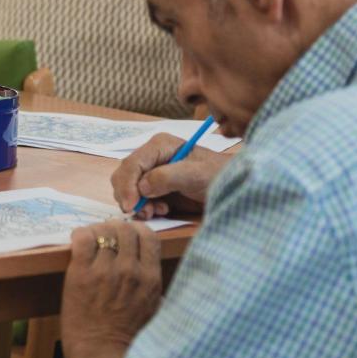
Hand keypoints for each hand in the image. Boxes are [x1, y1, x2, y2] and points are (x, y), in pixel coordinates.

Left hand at [61, 220, 162, 357]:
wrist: (101, 356)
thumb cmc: (128, 339)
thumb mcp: (155, 311)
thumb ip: (154, 288)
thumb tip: (152, 272)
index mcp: (151, 278)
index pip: (149, 236)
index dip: (137, 230)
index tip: (128, 234)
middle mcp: (130, 270)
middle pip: (125, 230)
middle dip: (116, 228)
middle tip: (106, 235)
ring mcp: (105, 271)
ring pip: (104, 231)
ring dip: (97, 230)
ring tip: (92, 238)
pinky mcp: (80, 273)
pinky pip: (81, 238)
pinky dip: (80, 234)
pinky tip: (78, 241)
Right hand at [110, 133, 226, 218]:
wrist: (232, 187)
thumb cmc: (217, 176)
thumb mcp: (195, 174)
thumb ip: (166, 177)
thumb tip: (142, 188)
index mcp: (159, 145)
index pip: (132, 164)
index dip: (127, 186)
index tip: (130, 206)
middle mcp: (151, 156)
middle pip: (124, 176)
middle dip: (130, 195)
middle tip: (145, 212)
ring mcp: (152, 171)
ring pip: (128, 188)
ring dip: (138, 203)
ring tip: (157, 211)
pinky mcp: (155, 187)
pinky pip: (138, 198)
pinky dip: (144, 207)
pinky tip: (161, 210)